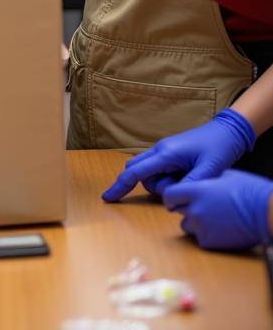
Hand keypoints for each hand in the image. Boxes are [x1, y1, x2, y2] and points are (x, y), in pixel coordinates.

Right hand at [102, 109, 256, 201]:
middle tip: (177, 188)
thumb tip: (172, 201)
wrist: (227, 132)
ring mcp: (164, 150)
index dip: (120, 186)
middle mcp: (159, 150)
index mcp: (166, 154)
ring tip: (189, 179)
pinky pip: (158, 168)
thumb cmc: (219, 148)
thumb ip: (189, 185)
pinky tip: (186, 176)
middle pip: (138, 171)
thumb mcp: (209, 170)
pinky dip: (167, 177)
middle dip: (150, 185)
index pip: (136, 172)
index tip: (107, 198)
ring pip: (148, 172)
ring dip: (163, 183)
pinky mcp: (170, 153)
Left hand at [162, 170, 272, 249]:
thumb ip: (207, 180)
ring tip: (214, 221)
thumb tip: (202, 180)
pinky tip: (221, 231)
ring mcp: (200, 227)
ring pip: (187, 226)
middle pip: (177, 211)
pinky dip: (208, 237)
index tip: (176, 200)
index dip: (172, 198)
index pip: (169, 195)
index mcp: (195, 191)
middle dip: (186, 209)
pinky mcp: (209, 242)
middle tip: (203, 209)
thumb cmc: (249, 192)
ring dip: (195, 224)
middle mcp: (194, 209)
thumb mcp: (224, 176)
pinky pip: (200, 239)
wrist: (266, 214)